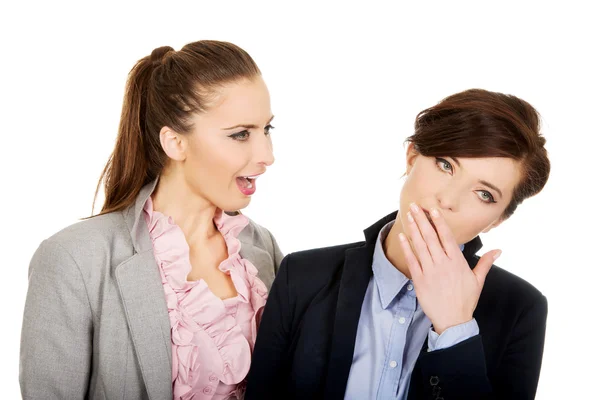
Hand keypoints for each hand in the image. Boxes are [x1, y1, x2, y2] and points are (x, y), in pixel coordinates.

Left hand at [398, 203, 500, 333]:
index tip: (433, 209)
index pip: (447, 236)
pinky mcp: (419, 279)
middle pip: (431, 237)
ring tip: (408, 215)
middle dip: (422, 220)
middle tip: (415, 206)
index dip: (439, 221)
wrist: (453, 321)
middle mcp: (442, 263)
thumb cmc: (466, 300)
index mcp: (457, 261)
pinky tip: (402, 236)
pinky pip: (411, 260)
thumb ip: (486, 263)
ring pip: (420, 245)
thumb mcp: (478, 281)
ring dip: (413, 229)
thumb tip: (498, 250)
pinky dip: (407, 247)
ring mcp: (430, 271)